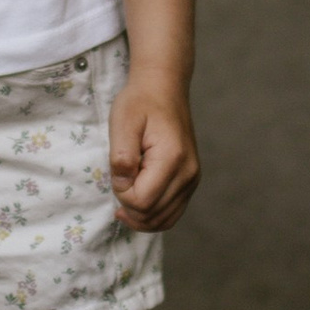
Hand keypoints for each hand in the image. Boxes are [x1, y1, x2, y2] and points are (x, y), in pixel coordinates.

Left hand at [108, 69, 198, 231]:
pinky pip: (172, 214)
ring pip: (164, 220)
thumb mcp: (123, 122)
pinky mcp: (190, 182)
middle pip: (152, 214)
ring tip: (124, 200)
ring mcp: (192, 180)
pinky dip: (153, 216)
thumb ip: (121, 157)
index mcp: (172, 159)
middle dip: (129, 206)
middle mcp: (188, 174)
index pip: (142, 201)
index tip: (117, 172)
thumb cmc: (140, 103)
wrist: (165, 89)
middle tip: (119, 182)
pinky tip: (137, 205)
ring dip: (139, 217)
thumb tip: (124, 186)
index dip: (122, 194)